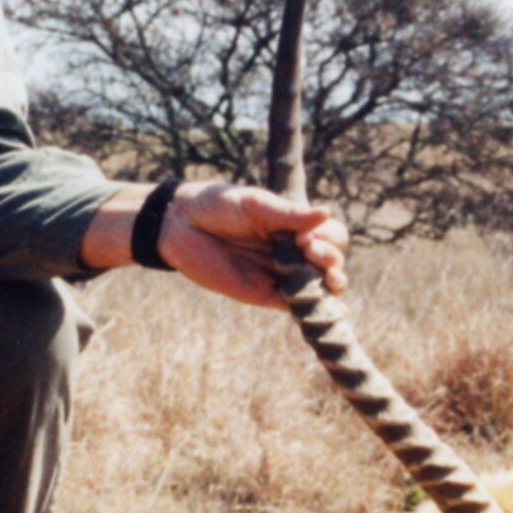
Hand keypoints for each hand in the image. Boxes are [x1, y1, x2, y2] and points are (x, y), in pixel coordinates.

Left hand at [159, 182, 349, 308]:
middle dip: (332, 259)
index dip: (330, 238)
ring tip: (326, 277)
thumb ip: (289, 214)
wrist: (179, 225)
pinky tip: (326, 307)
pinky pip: (297, 306)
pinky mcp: (265, 296)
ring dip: (332, 284)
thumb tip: (326, 212)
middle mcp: (292, 251)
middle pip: (332, 262)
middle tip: (308, 249)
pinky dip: (314, 308)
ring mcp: (280, 274)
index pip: (332, 235)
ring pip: (321, 287)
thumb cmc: (217, 206)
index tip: (306, 234)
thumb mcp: (255, 204)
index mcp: (293, 226)